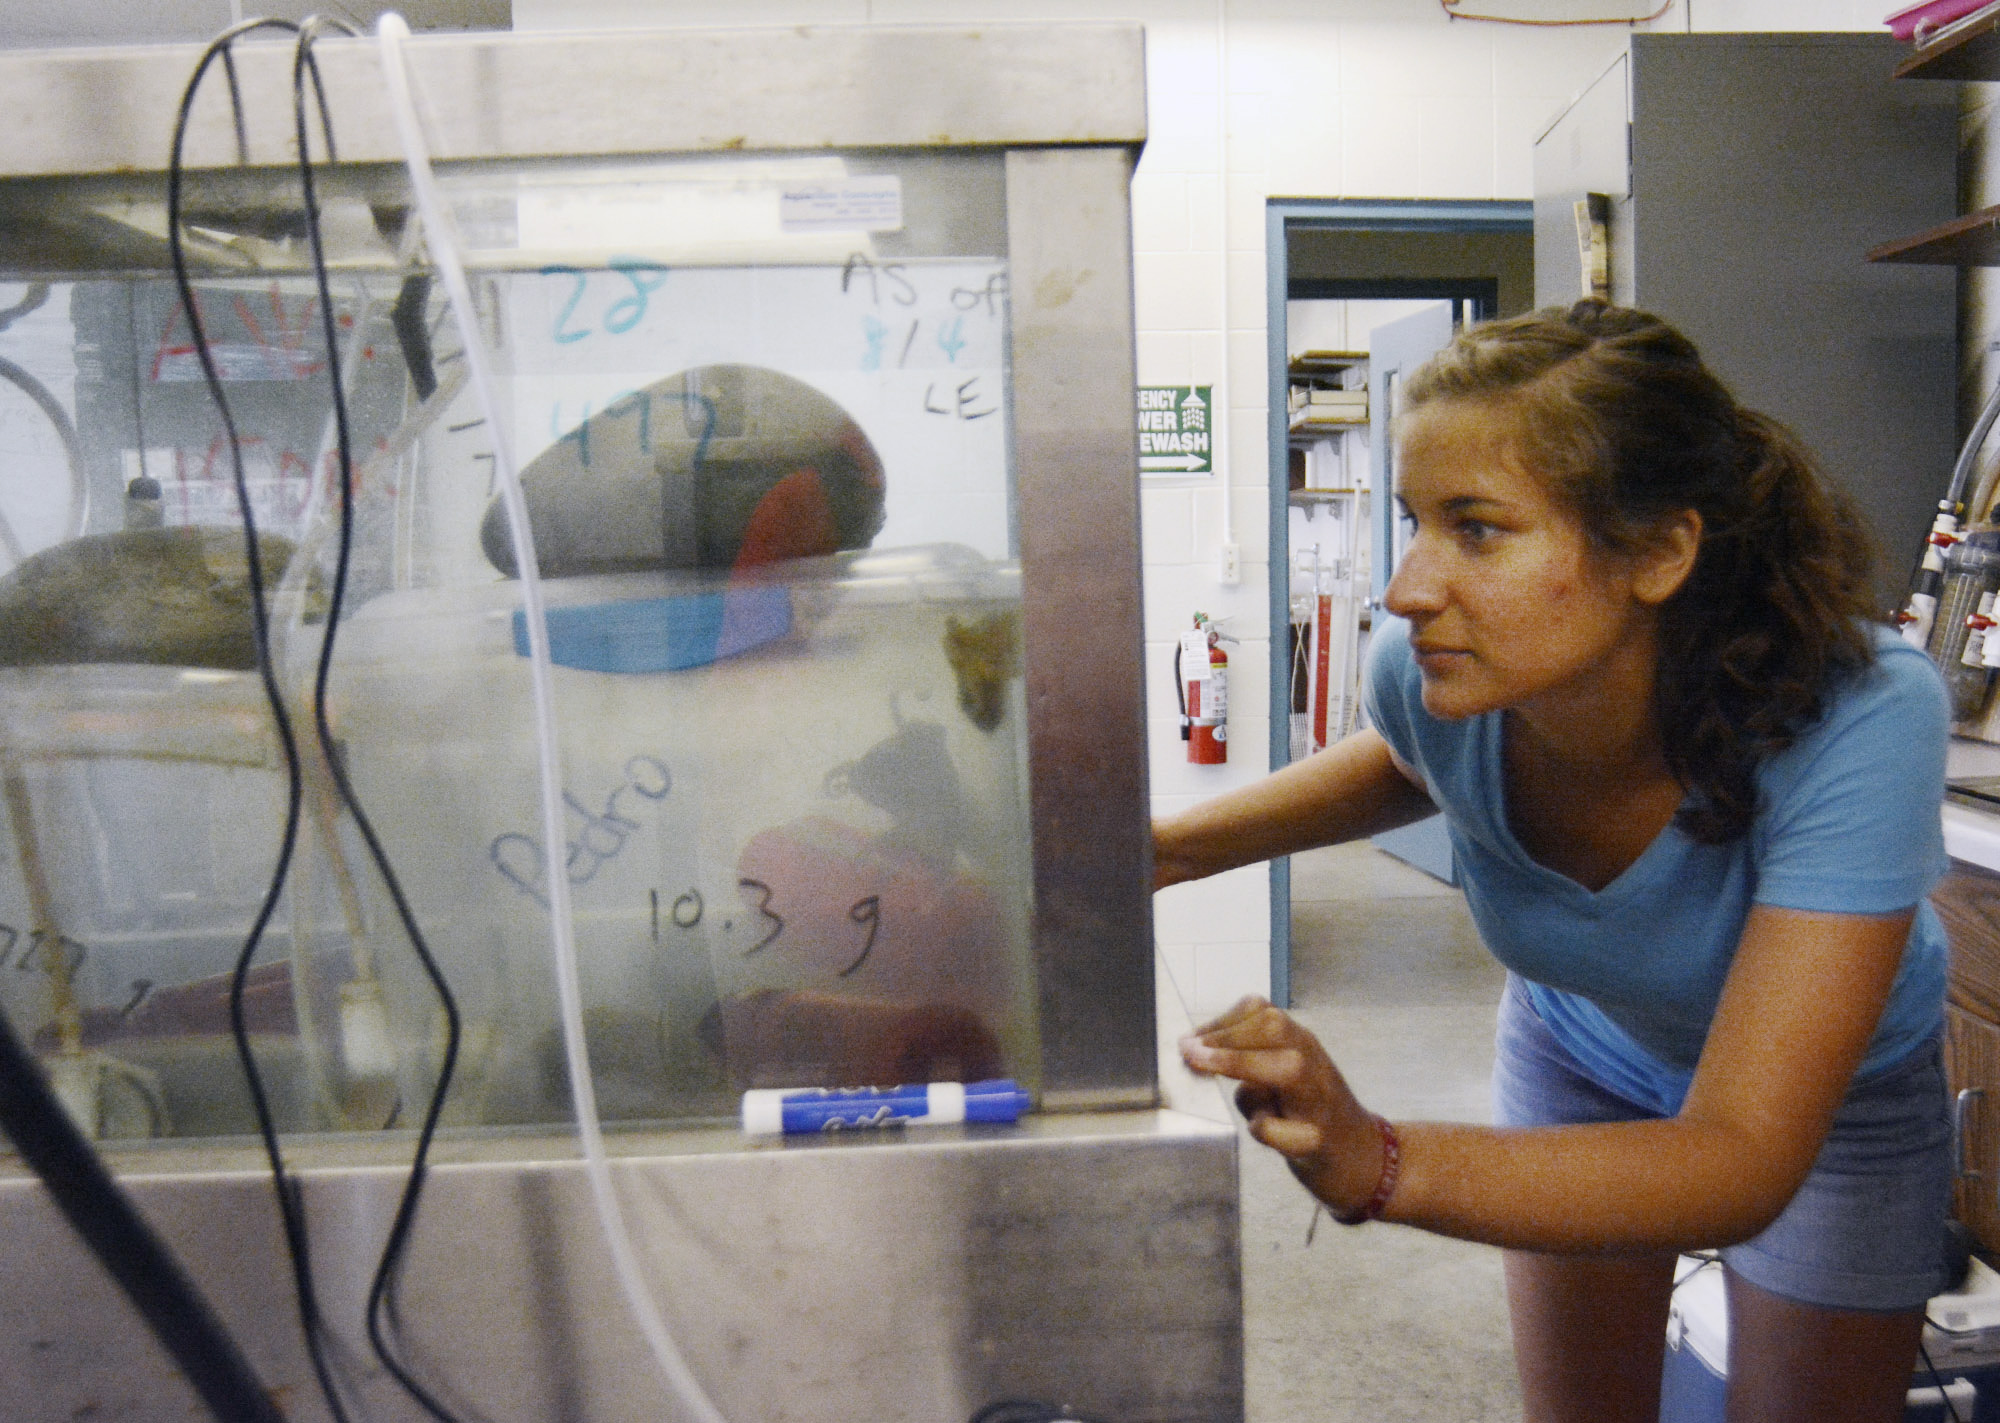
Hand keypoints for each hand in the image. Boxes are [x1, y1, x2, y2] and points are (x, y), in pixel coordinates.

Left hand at [1179, 996, 1388, 1217]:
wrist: (1364, 1160)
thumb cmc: (1311, 1115)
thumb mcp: (1280, 1079)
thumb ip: (1248, 1062)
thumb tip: (1195, 1053)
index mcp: (1302, 1045)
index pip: (1263, 1012)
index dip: (1221, 1021)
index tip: (1189, 1040)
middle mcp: (1314, 1064)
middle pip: (1274, 1028)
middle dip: (1225, 1037)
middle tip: (1188, 1053)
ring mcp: (1321, 1102)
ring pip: (1287, 1069)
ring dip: (1240, 1064)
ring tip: (1203, 1068)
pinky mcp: (1322, 1142)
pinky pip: (1290, 1131)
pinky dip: (1267, 1128)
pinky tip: (1260, 1129)